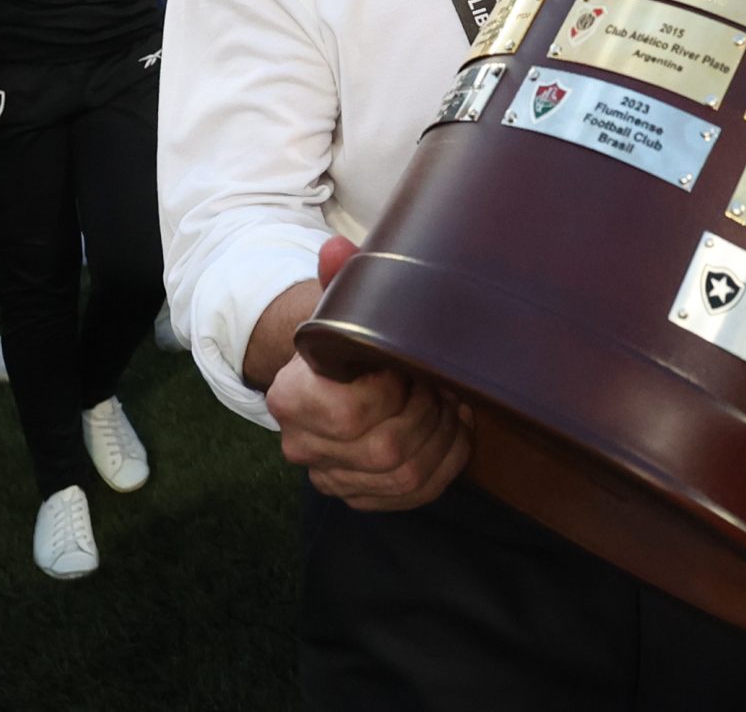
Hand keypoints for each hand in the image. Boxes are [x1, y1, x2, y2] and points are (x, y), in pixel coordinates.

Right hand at [267, 237, 472, 511]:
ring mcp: (330, 477)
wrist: (326, 374)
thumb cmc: (341, 337)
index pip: (351, 414)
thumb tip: (336, 249)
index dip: (396, 391)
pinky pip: (412, 496)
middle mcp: (303, 446)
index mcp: (292, 397)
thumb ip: (341, 279)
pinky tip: (453, 432)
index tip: (409, 364)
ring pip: (406, 477)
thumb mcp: (340, 305)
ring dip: (445, 438)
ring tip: (453, 404)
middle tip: (444, 384)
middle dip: (431, 414)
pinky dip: (445, 464)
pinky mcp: (356, 495)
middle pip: (387, 450)